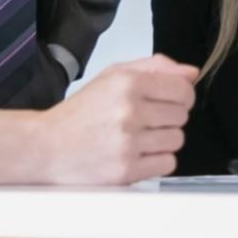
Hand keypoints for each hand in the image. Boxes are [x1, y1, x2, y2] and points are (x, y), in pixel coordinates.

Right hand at [35, 54, 197, 184]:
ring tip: (139, 137)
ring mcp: (128, 142)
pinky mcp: (127, 170)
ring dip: (163, 140)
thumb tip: (191, 73)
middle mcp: (130, 111)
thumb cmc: (80, 112)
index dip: (181, 95)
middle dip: (168, 117)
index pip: (182, 89)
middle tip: (146, 120)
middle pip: (182, 115)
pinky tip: (138, 154)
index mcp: (127, 83)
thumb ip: (155, 67)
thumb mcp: (112, 76)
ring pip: (177, 140)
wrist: (46, 147)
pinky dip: (157, 160)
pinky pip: (167, 163)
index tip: (172, 100)